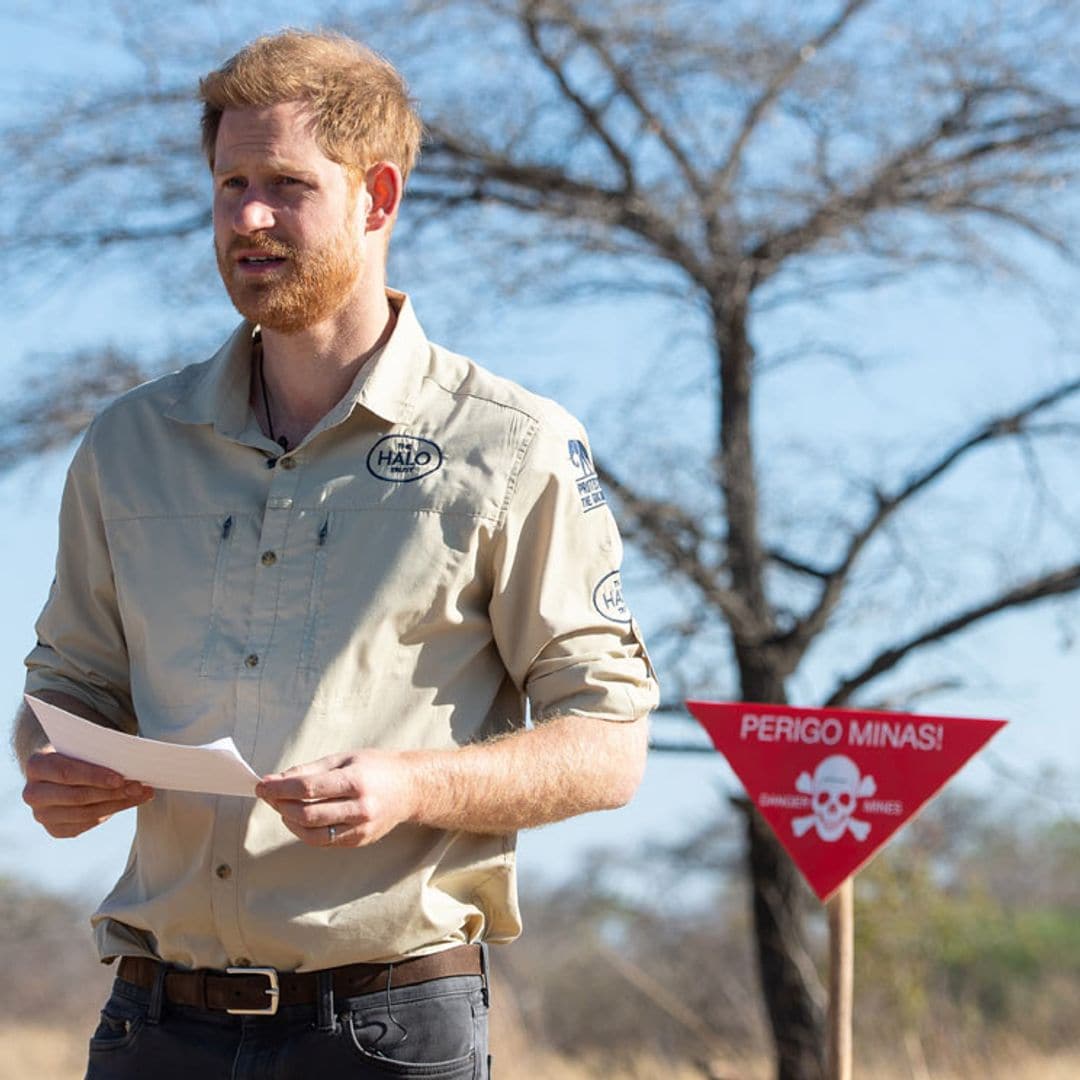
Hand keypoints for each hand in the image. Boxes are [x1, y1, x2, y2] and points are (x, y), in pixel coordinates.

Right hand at [22, 748, 153, 837]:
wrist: (60, 771)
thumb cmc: (76, 753)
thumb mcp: (81, 747)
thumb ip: (98, 753)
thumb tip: (133, 763)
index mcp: (36, 765)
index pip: (66, 773)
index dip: (94, 777)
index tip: (120, 778)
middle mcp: (33, 793)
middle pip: (77, 797)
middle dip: (111, 793)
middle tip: (139, 787)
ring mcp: (41, 814)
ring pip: (85, 813)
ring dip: (117, 804)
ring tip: (142, 794)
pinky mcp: (55, 829)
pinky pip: (87, 824)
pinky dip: (111, 812)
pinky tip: (128, 802)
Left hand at [256, 750, 415, 847]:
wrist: (410, 788)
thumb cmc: (376, 768)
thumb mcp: (344, 758)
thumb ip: (309, 770)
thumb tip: (274, 780)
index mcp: (356, 780)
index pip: (308, 788)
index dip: (280, 788)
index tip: (262, 785)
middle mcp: (360, 807)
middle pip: (307, 813)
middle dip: (280, 805)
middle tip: (269, 795)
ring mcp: (361, 828)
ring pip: (312, 834)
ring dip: (289, 821)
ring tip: (283, 808)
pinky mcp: (359, 841)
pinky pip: (323, 841)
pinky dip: (305, 831)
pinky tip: (300, 818)